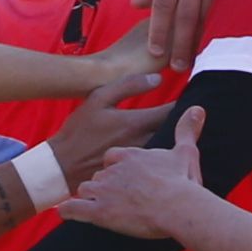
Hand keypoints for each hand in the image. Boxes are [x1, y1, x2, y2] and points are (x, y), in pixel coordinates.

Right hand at [37, 78, 175, 177]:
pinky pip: (157, 159)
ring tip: (174, 131)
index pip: (172, 111)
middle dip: (181, 121)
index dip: (183, 104)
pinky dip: (162, 152)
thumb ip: (128, 85)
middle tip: (185, 114)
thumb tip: (158, 78)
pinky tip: (160, 150)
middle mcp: (143, 142)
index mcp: (135, 123)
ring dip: (173, 137)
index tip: (187, 99)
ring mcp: (141, 160)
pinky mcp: (137, 172)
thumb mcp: (98, 99)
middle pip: (174, 130)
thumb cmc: (79, 131)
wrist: (64, 166)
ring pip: (167, 145)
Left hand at [62, 112, 212, 240]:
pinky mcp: (98, 211)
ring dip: (90, 196)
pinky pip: (73, 208)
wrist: (175, 207)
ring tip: (96, 205)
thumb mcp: (185, 152)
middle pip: (101, 172)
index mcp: (128, 154)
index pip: (114, 155)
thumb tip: (197, 109)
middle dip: (106, 181)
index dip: (117, 164)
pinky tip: (65, 212)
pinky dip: (68, 210)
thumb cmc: (180, 182)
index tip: (123, 171)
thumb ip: (186, 130)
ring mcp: (102, 189)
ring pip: (87, 188)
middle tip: (117, 193)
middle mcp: (112, 169)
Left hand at [137, 0, 251, 74]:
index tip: (154, 53)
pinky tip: (217, 41)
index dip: (157, 30)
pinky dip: (218, 25)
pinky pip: (223, 6)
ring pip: (201, 13)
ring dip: (196, 40)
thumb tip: (137, 4)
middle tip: (175, 67)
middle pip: (180, 13)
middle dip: (176, 42)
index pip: (160, 3)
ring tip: (195, 62)